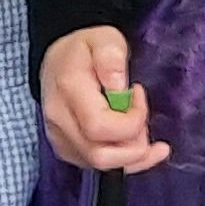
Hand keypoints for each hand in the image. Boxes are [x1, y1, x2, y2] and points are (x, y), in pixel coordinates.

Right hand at [39, 26, 165, 172]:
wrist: (60, 60)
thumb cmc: (85, 49)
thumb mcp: (103, 38)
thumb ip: (111, 56)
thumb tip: (120, 87)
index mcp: (67, 91)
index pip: (99, 127)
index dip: (131, 120)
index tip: (139, 94)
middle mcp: (59, 121)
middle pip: (100, 155)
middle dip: (135, 144)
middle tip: (142, 118)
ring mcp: (61, 139)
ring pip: (101, 166)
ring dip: (133, 155)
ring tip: (144, 130)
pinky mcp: (67, 149)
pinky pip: (98, 167)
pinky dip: (126, 161)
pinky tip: (143, 148)